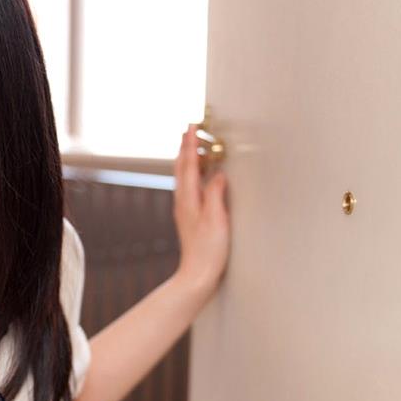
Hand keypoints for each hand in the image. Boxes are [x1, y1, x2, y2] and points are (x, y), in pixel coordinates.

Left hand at [172, 123, 230, 296]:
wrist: (197, 274)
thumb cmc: (209, 250)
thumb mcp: (216, 219)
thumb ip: (215, 193)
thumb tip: (218, 174)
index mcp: (188, 199)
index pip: (189, 164)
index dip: (190, 144)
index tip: (192, 125)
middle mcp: (183, 201)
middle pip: (182, 167)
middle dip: (186, 146)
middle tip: (191, 129)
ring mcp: (185, 209)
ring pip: (184, 177)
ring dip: (188, 158)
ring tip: (194, 145)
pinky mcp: (190, 216)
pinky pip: (189, 187)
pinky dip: (193, 173)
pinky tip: (199, 175)